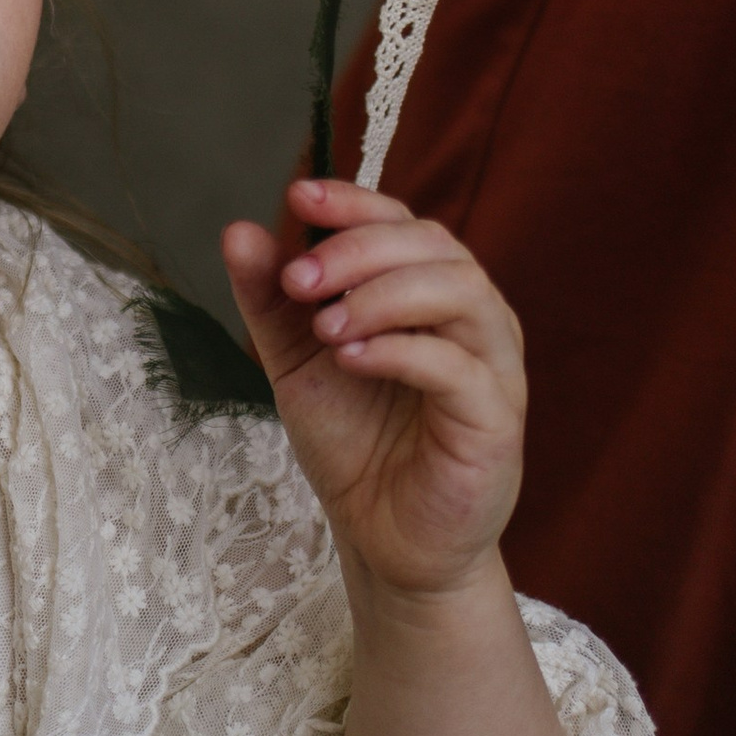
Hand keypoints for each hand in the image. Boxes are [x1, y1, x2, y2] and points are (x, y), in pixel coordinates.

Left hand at [222, 178, 525, 600]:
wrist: (383, 537)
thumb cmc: (353, 440)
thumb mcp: (295, 359)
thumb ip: (270, 299)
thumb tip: (239, 231)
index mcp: (428, 291)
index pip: (403, 222)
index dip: (355, 202)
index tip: (300, 198)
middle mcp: (472, 317)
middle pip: (433, 245)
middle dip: (358, 251)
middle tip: (298, 282)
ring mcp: (493, 366)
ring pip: (461, 292)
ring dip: (384, 294)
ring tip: (325, 326)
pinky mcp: (495, 420)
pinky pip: (461, 367)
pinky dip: (402, 350)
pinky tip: (351, 357)